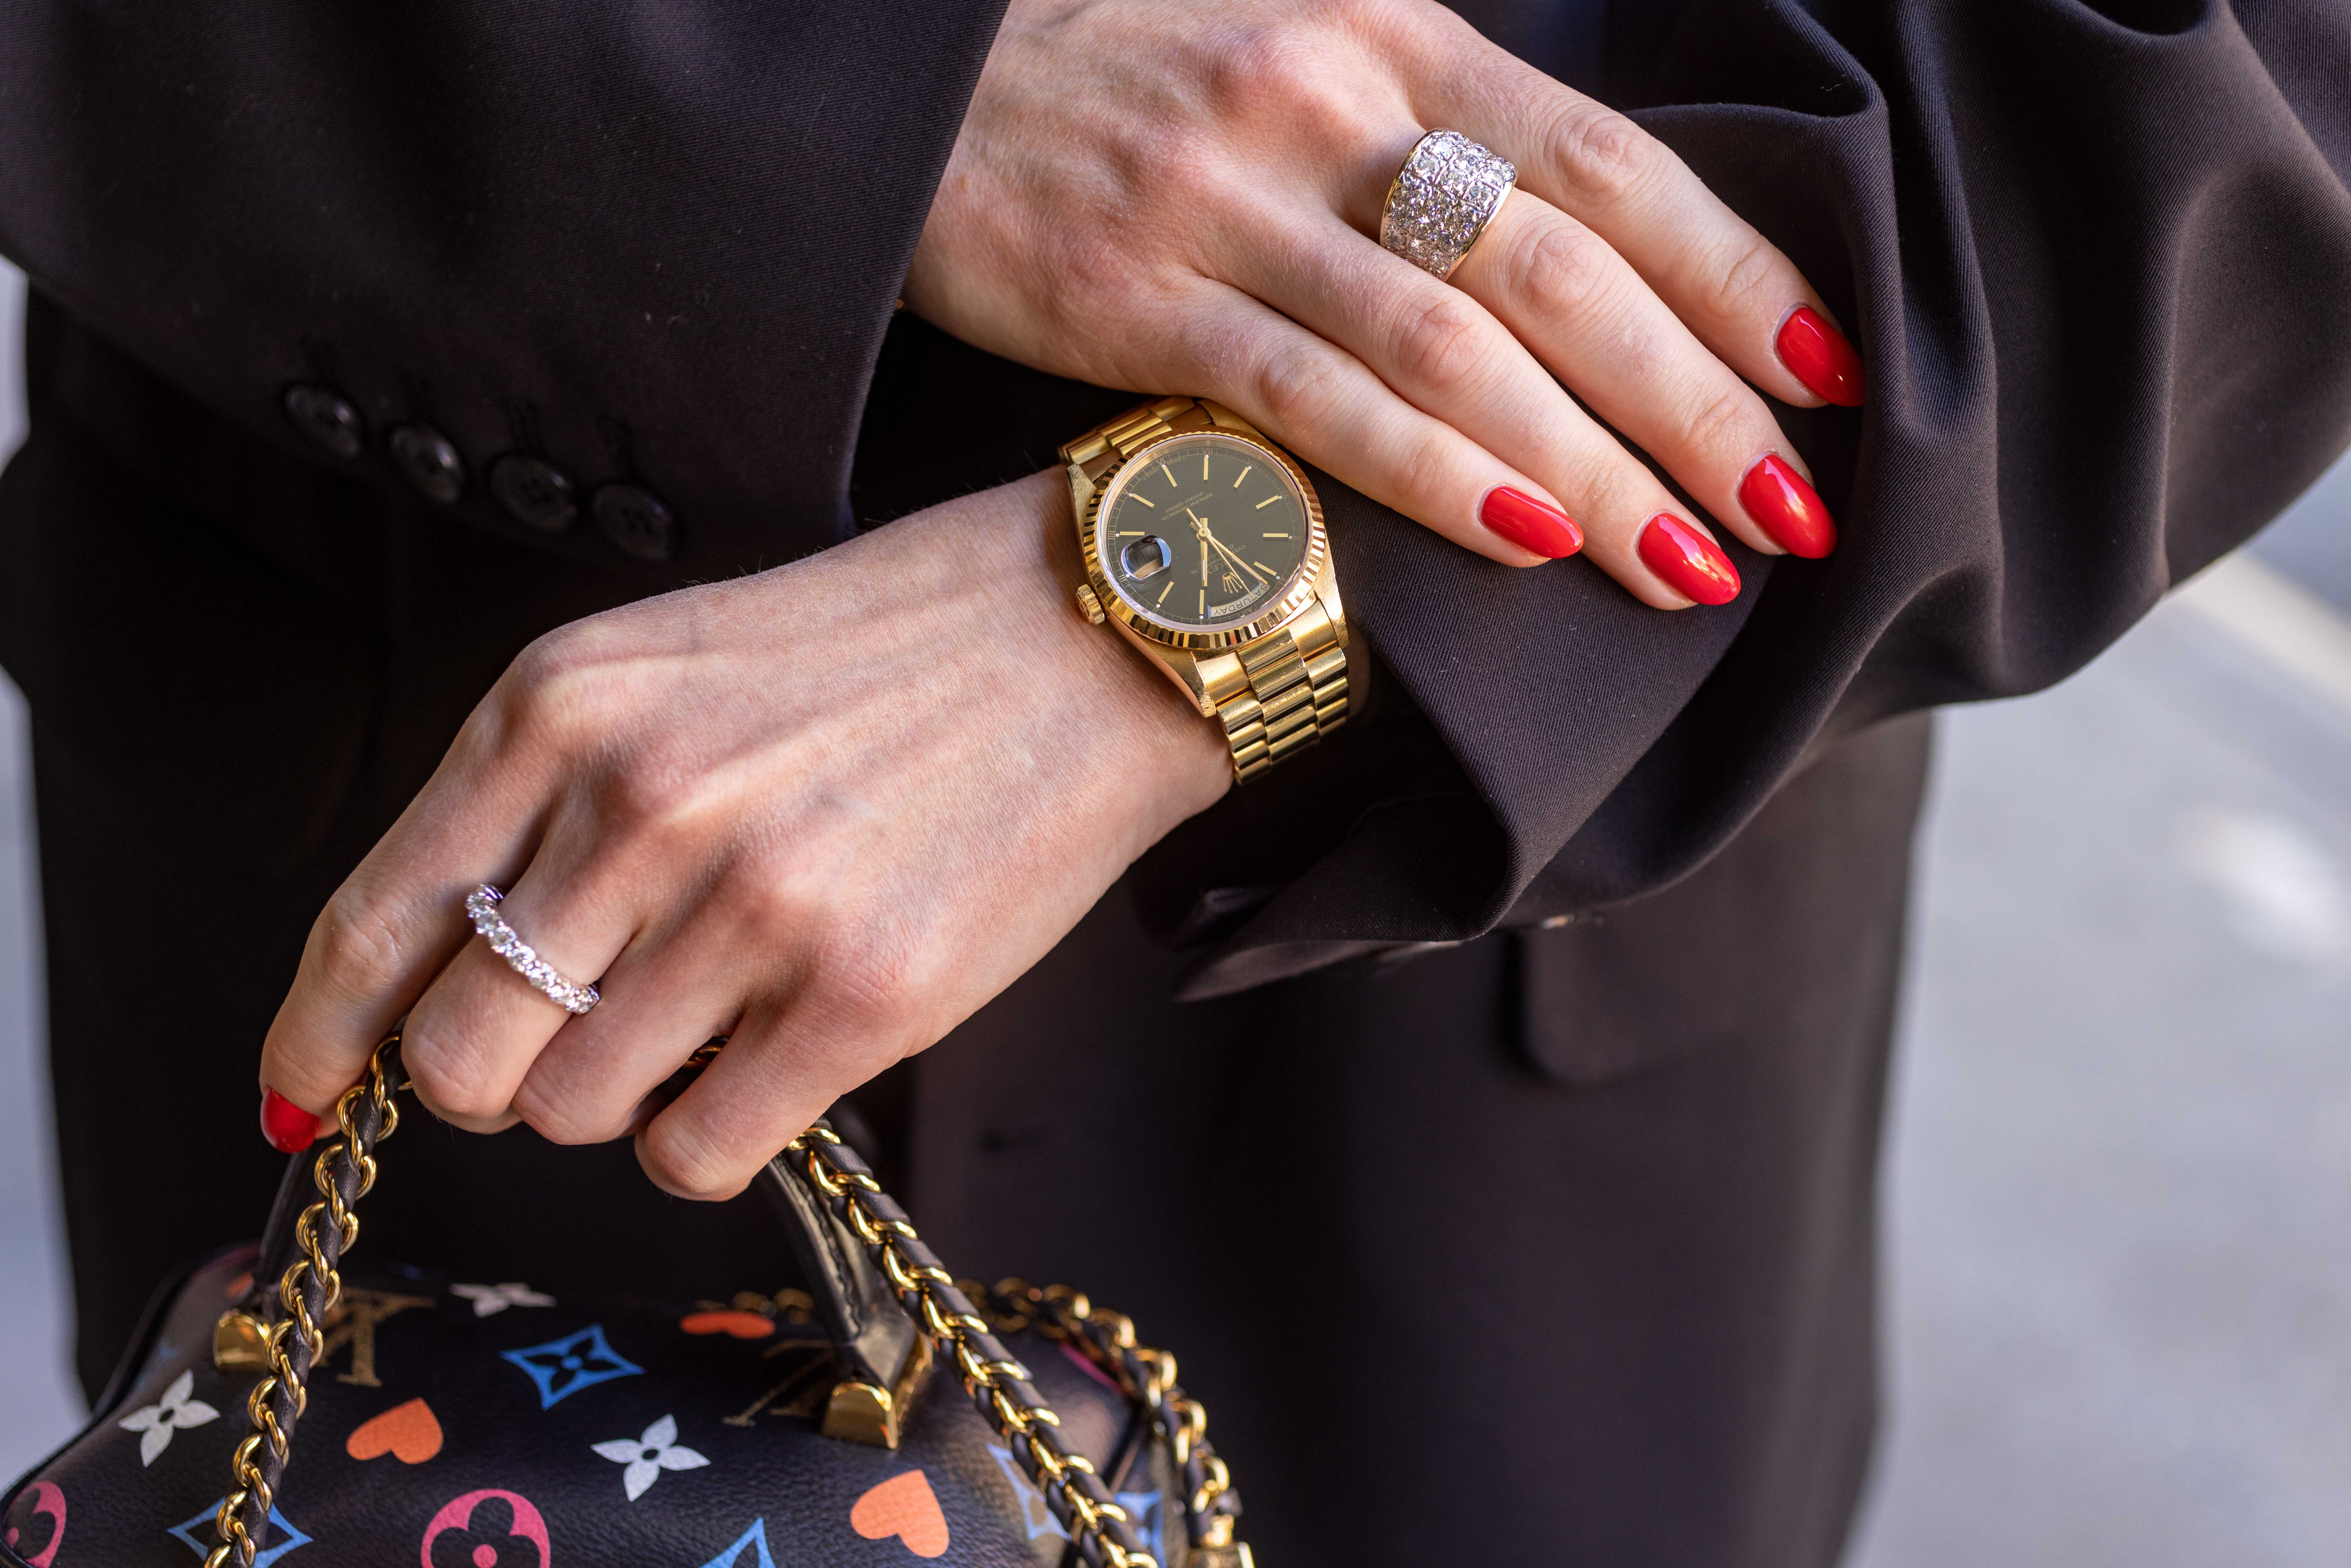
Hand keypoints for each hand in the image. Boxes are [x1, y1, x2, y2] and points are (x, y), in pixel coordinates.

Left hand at [255, 473, 1228, 1197]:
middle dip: (499, 1073)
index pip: (377, 923)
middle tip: (576, 1033)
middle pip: (462, 1054)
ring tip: (713, 1013)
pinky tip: (763, 1062)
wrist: (1083, 632)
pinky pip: (696, 1152)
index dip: (319, 1037)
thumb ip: (535, 806)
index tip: (301, 1098)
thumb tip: (436, 978)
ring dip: (624, 1092)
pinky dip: (707, 1136)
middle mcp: (638, 806)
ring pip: (578, 1109)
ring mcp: (751, 907)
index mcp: (561, 710)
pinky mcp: (861, 997)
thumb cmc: (876, 652)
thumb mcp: (661, 673)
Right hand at [907, 0, 1856, 607]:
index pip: (1608, 166)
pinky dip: (1430, 475)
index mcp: (1394, 38)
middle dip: (1694, 402)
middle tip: (1791, 512)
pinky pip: (1315, 400)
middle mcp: (1331, 107)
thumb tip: (1600, 271)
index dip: (1732, 274)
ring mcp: (1232, 206)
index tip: (1826, 377)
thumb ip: (1445, 144)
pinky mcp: (1138, 298)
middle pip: (1559, 271)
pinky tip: (1524, 544)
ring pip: (1454, 350)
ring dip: (1588, 469)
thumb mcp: (1312, 60)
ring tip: (1686, 565)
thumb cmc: (1149, 90)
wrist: (929, 92)